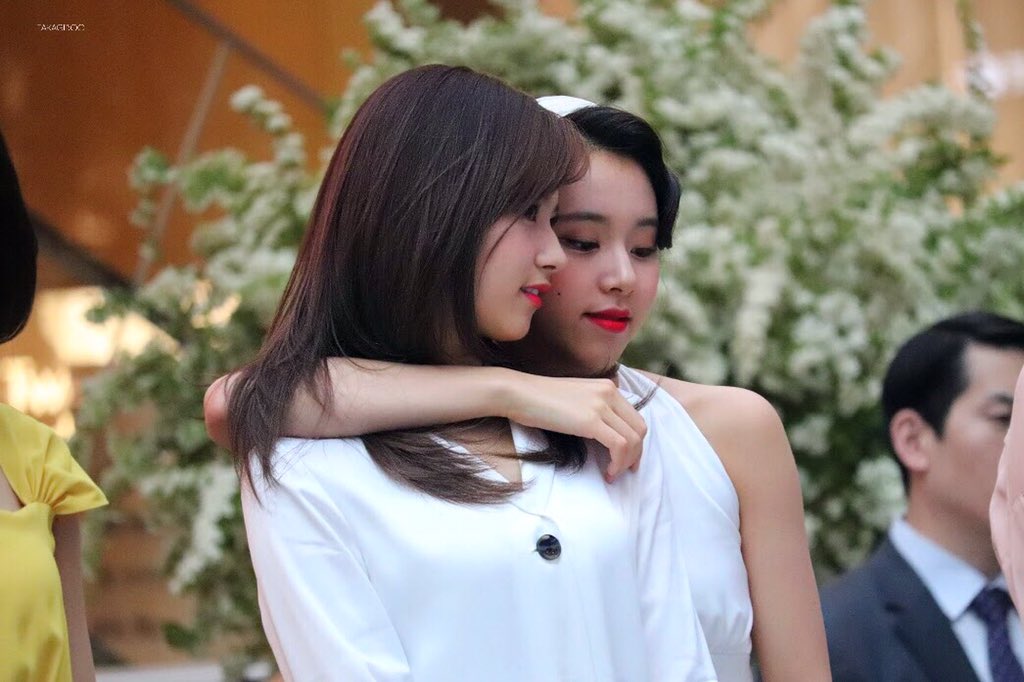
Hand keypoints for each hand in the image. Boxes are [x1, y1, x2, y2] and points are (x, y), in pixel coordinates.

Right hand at [503, 375, 646, 480]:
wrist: (519, 393)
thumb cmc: (540, 400)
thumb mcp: (576, 399)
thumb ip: (595, 410)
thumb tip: (606, 435)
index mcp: (607, 387)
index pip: (635, 418)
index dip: (636, 442)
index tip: (628, 459)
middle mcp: (609, 393)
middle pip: (639, 429)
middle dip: (636, 454)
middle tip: (625, 471)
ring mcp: (601, 405)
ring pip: (632, 439)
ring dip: (626, 462)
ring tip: (612, 474)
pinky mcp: (591, 420)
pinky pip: (619, 445)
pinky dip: (617, 463)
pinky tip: (607, 472)